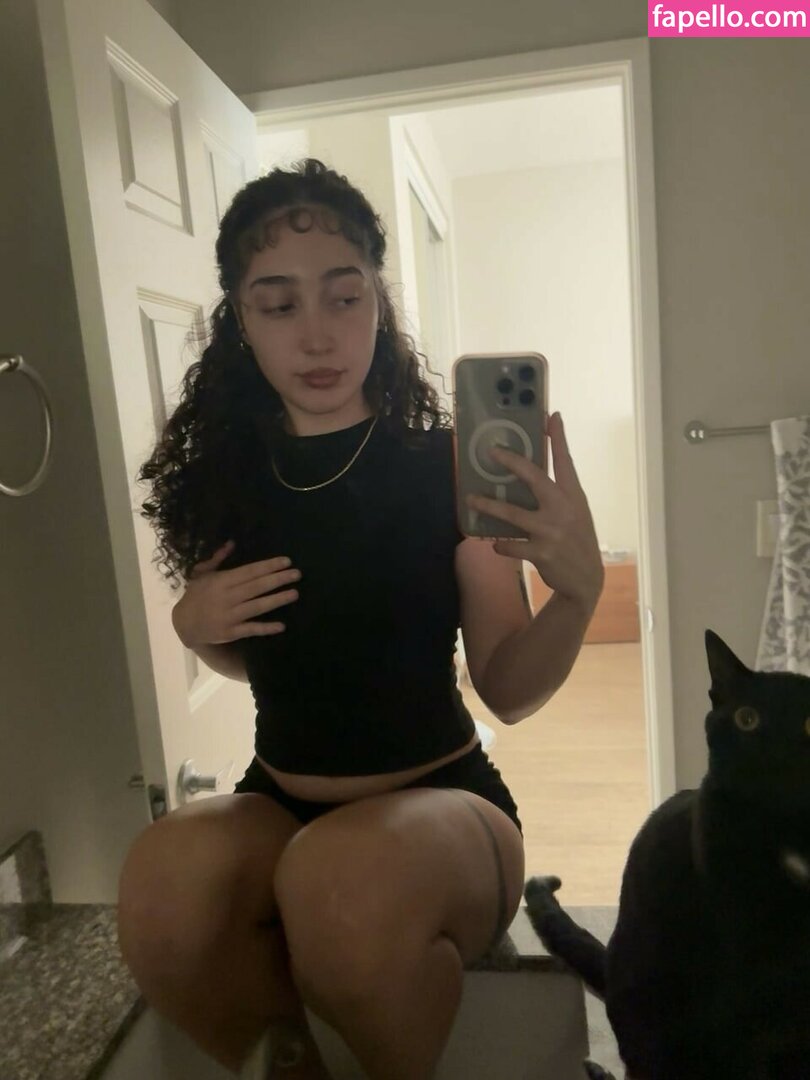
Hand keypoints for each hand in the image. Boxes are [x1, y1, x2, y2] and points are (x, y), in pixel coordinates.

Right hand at [171, 540, 301, 646]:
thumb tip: (231, 543)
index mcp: (221, 581)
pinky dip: (265, 628)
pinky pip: (251, 630)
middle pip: (256, 587)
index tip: (286, 561)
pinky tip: (281, 626)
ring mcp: (229, 616)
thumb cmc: (195, 595)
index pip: (249, 571)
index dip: (268, 566)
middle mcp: (227, 598)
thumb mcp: (201, 573)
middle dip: (278, 580)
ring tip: (295, 594)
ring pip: (257, 607)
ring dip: (277, 600)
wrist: (183, 624)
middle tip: (297, 574)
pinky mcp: (231, 633)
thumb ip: (217, 559)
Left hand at [465, 412, 603, 615]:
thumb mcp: (576, 512)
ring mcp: (551, 531)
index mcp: (574, 496)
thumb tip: (531, 474)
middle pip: (535, 478)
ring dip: (489, 506)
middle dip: (512, 462)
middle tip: (492, 451)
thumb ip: (558, 493)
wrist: (586, 580)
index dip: (559, 438)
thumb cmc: (577, 540)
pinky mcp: (540, 553)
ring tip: (471, 499)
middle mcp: (563, 509)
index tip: (552, 416)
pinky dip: (500, 543)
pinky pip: (510, 544)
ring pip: (513, 514)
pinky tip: (494, 542)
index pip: (566, 461)